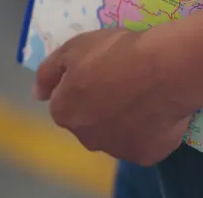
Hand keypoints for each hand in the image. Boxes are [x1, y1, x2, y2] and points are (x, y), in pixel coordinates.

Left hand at [34, 27, 200, 166]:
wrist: (165, 68)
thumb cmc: (115, 53)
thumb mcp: (73, 48)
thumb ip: (48, 73)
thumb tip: (37, 94)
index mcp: (65, 113)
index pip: (64, 102)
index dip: (80, 85)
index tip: (98, 71)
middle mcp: (86, 138)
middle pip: (88, 122)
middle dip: (99, 105)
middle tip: (120, 80)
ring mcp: (118, 150)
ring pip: (115, 134)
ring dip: (121, 119)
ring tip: (142, 93)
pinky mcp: (148, 155)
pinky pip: (143, 141)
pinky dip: (147, 129)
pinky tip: (156, 109)